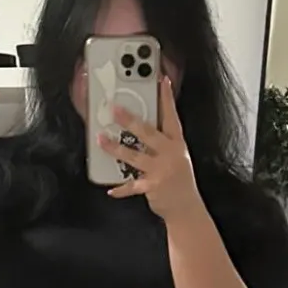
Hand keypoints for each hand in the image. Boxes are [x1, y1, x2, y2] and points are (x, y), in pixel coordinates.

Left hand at [100, 76, 202, 222]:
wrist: (187, 207)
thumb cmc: (179, 179)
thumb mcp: (177, 155)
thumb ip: (162, 141)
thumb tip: (140, 125)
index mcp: (177, 143)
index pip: (172, 116)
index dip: (167, 98)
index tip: (162, 80)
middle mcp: (170, 154)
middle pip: (148, 133)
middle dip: (130, 120)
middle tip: (114, 109)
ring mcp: (161, 170)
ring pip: (134, 155)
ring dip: (115, 148)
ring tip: (100, 139)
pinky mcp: (153, 186)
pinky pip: (132, 185)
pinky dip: (121, 188)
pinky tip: (111, 188)